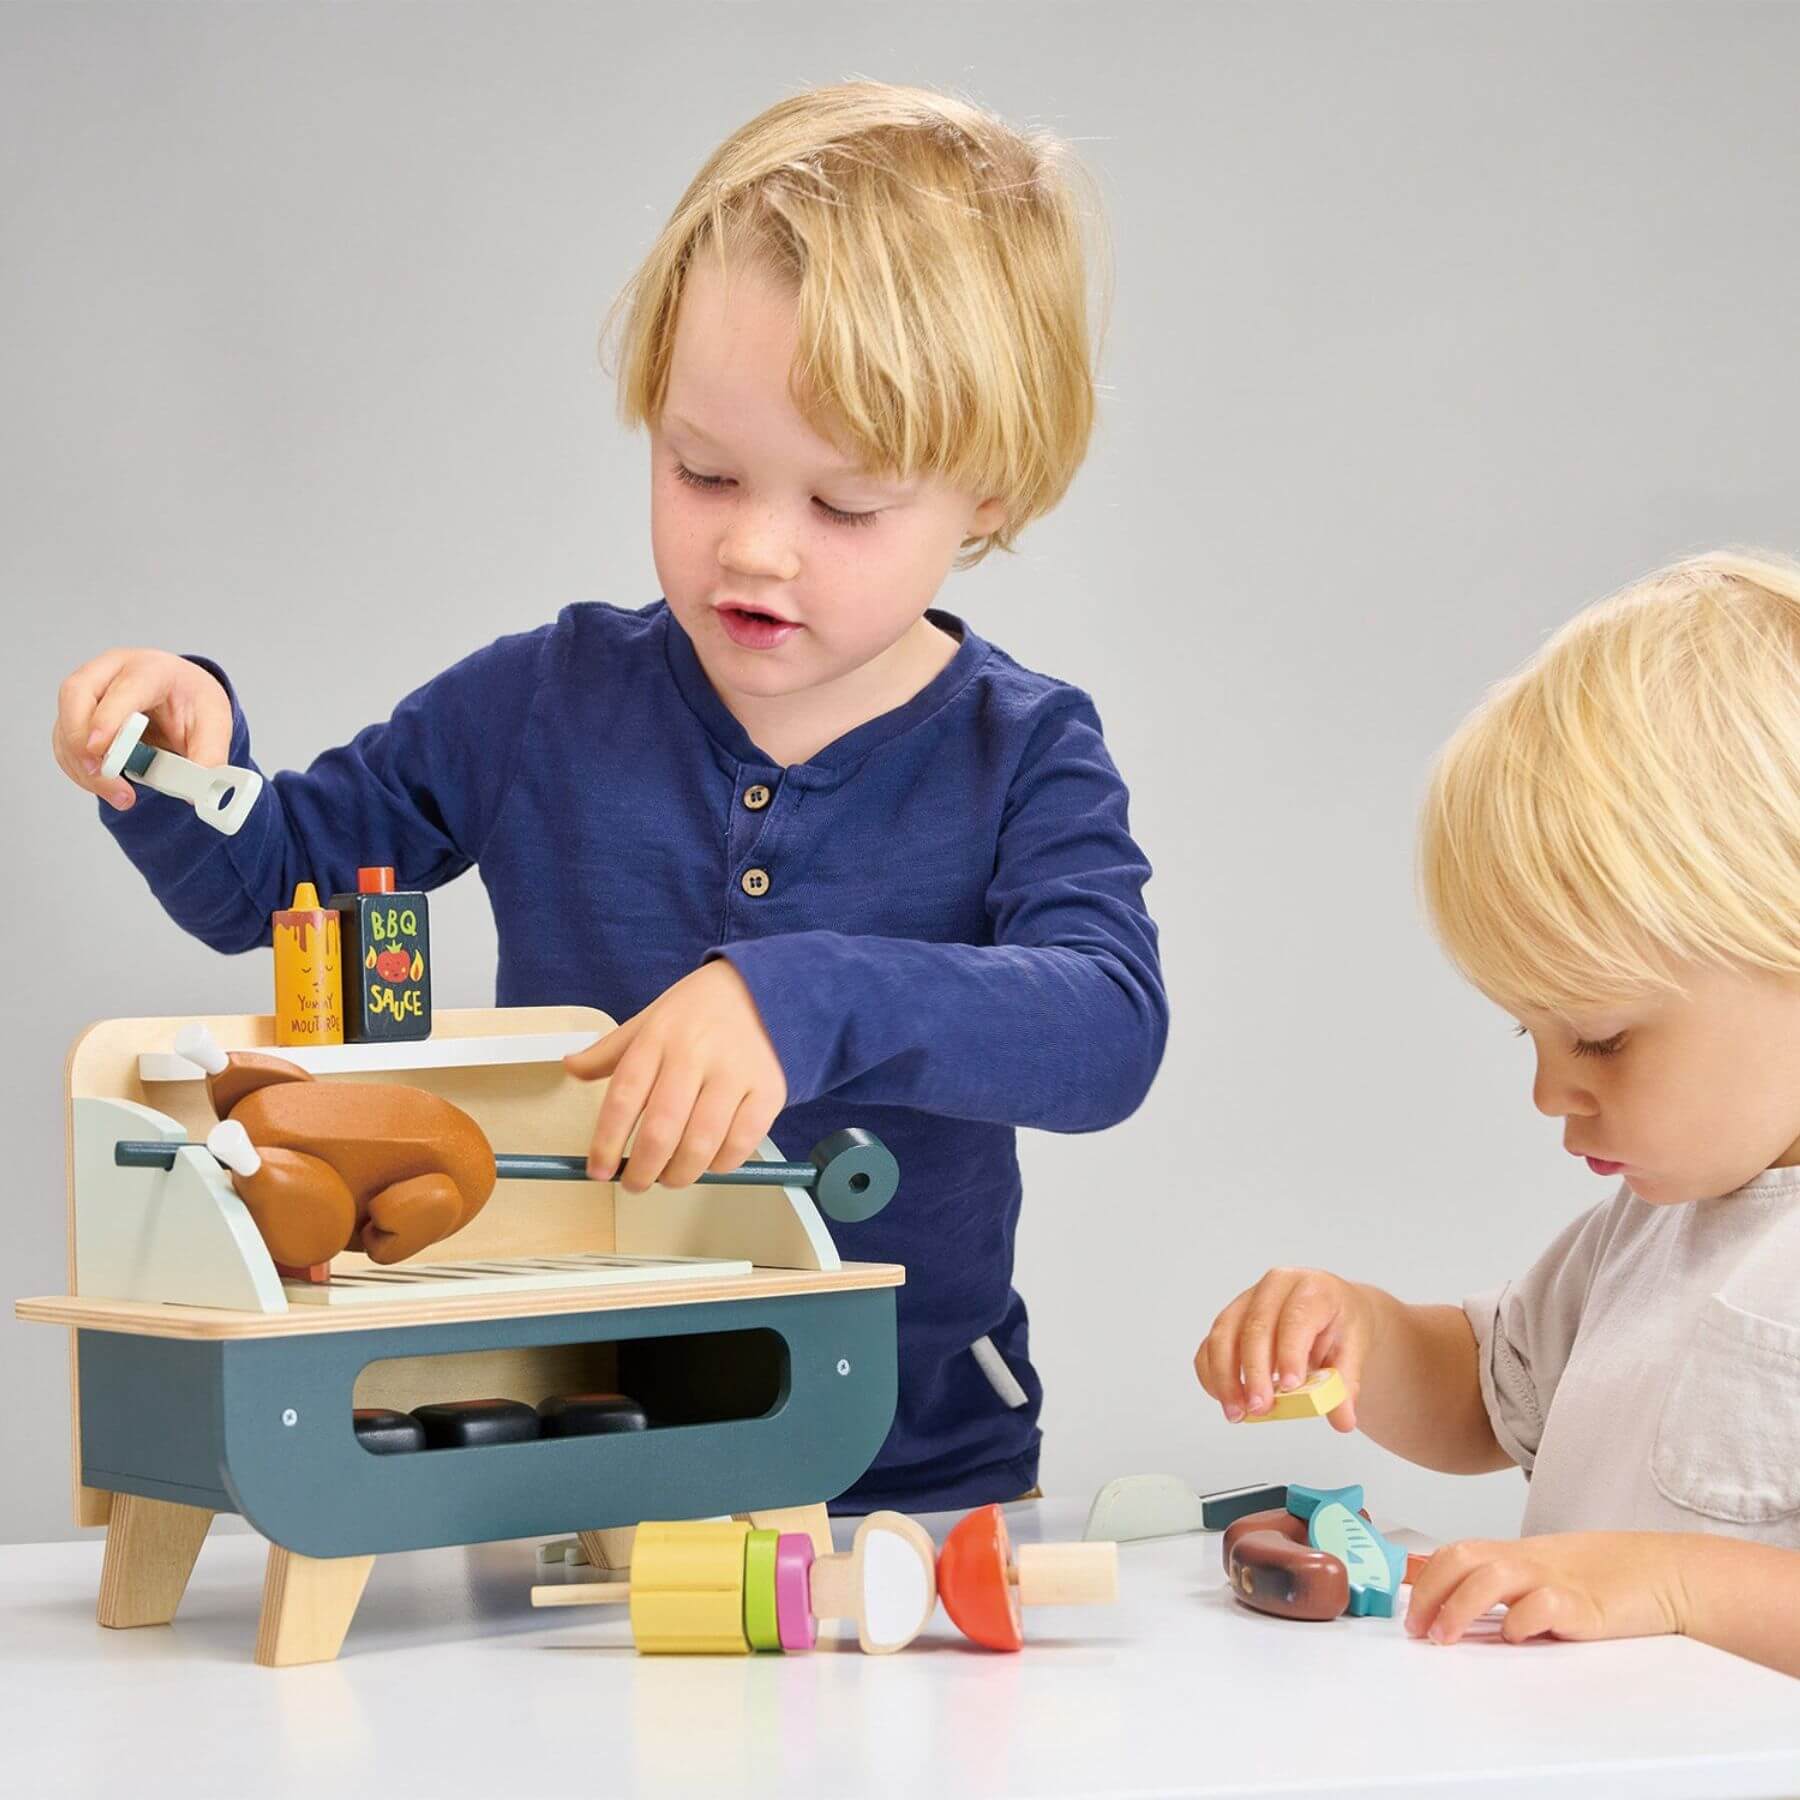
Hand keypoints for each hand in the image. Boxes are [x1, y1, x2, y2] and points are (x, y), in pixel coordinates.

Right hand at [52, 649, 231, 811]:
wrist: (183, 696)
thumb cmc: (193, 702)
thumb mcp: (215, 725)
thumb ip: (209, 757)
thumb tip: (196, 792)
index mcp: (151, 669)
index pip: (123, 687)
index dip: (108, 717)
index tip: (100, 748)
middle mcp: (112, 672)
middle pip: (76, 695)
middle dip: (81, 739)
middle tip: (100, 773)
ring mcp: (89, 691)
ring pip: (65, 723)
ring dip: (83, 765)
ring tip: (120, 795)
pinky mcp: (76, 714)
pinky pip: (65, 744)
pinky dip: (81, 770)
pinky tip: (108, 785)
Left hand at [564, 960, 786, 1193]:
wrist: (764, 991)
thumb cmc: (699, 1013)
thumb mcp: (649, 1021)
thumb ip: (609, 1051)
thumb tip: (570, 1066)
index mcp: (658, 1037)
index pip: (624, 1098)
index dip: (606, 1142)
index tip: (598, 1170)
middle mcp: (695, 1053)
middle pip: (662, 1129)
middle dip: (643, 1170)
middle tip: (635, 1183)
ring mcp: (735, 1072)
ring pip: (701, 1143)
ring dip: (680, 1174)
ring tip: (670, 1177)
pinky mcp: (768, 1090)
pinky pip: (741, 1143)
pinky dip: (720, 1165)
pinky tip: (709, 1163)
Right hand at [1194, 1266, 1376, 1426]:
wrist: (1330, 1312)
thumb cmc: (1340, 1327)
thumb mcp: (1354, 1351)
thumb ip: (1347, 1385)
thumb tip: (1342, 1420)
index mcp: (1313, 1288)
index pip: (1296, 1318)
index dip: (1290, 1352)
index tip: (1289, 1386)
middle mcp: (1275, 1286)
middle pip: (1255, 1327)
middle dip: (1254, 1372)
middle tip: (1260, 1408)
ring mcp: (1246, 1300)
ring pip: (1224, 1335)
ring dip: (1226, 1377)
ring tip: (1238, 1412)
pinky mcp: (1228, 1319)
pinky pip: (1210, 1346)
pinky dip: (1212, 1375)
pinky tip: (1225, 1400)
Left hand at [1405, 1532, 1685, 1646]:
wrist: (1663, 1573)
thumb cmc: (1600, 1578)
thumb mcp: (1542, 1573)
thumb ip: (1500, 1583)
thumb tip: (1452, 1598)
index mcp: (1515, 1554)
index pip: (1454, 1553)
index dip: (1423, 1581)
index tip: (1408, 1614)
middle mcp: (1528, 1561)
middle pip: (1461, 1558)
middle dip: (1429, 1592)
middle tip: (1417, 1630)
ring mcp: (1554, 1579)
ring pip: (1490, 1575)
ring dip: (1458, 1606)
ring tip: (1444, 1637)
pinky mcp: (1584, 1604)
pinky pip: (1543, 1604)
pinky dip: (1521, 1619)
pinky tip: (1513, 1635)